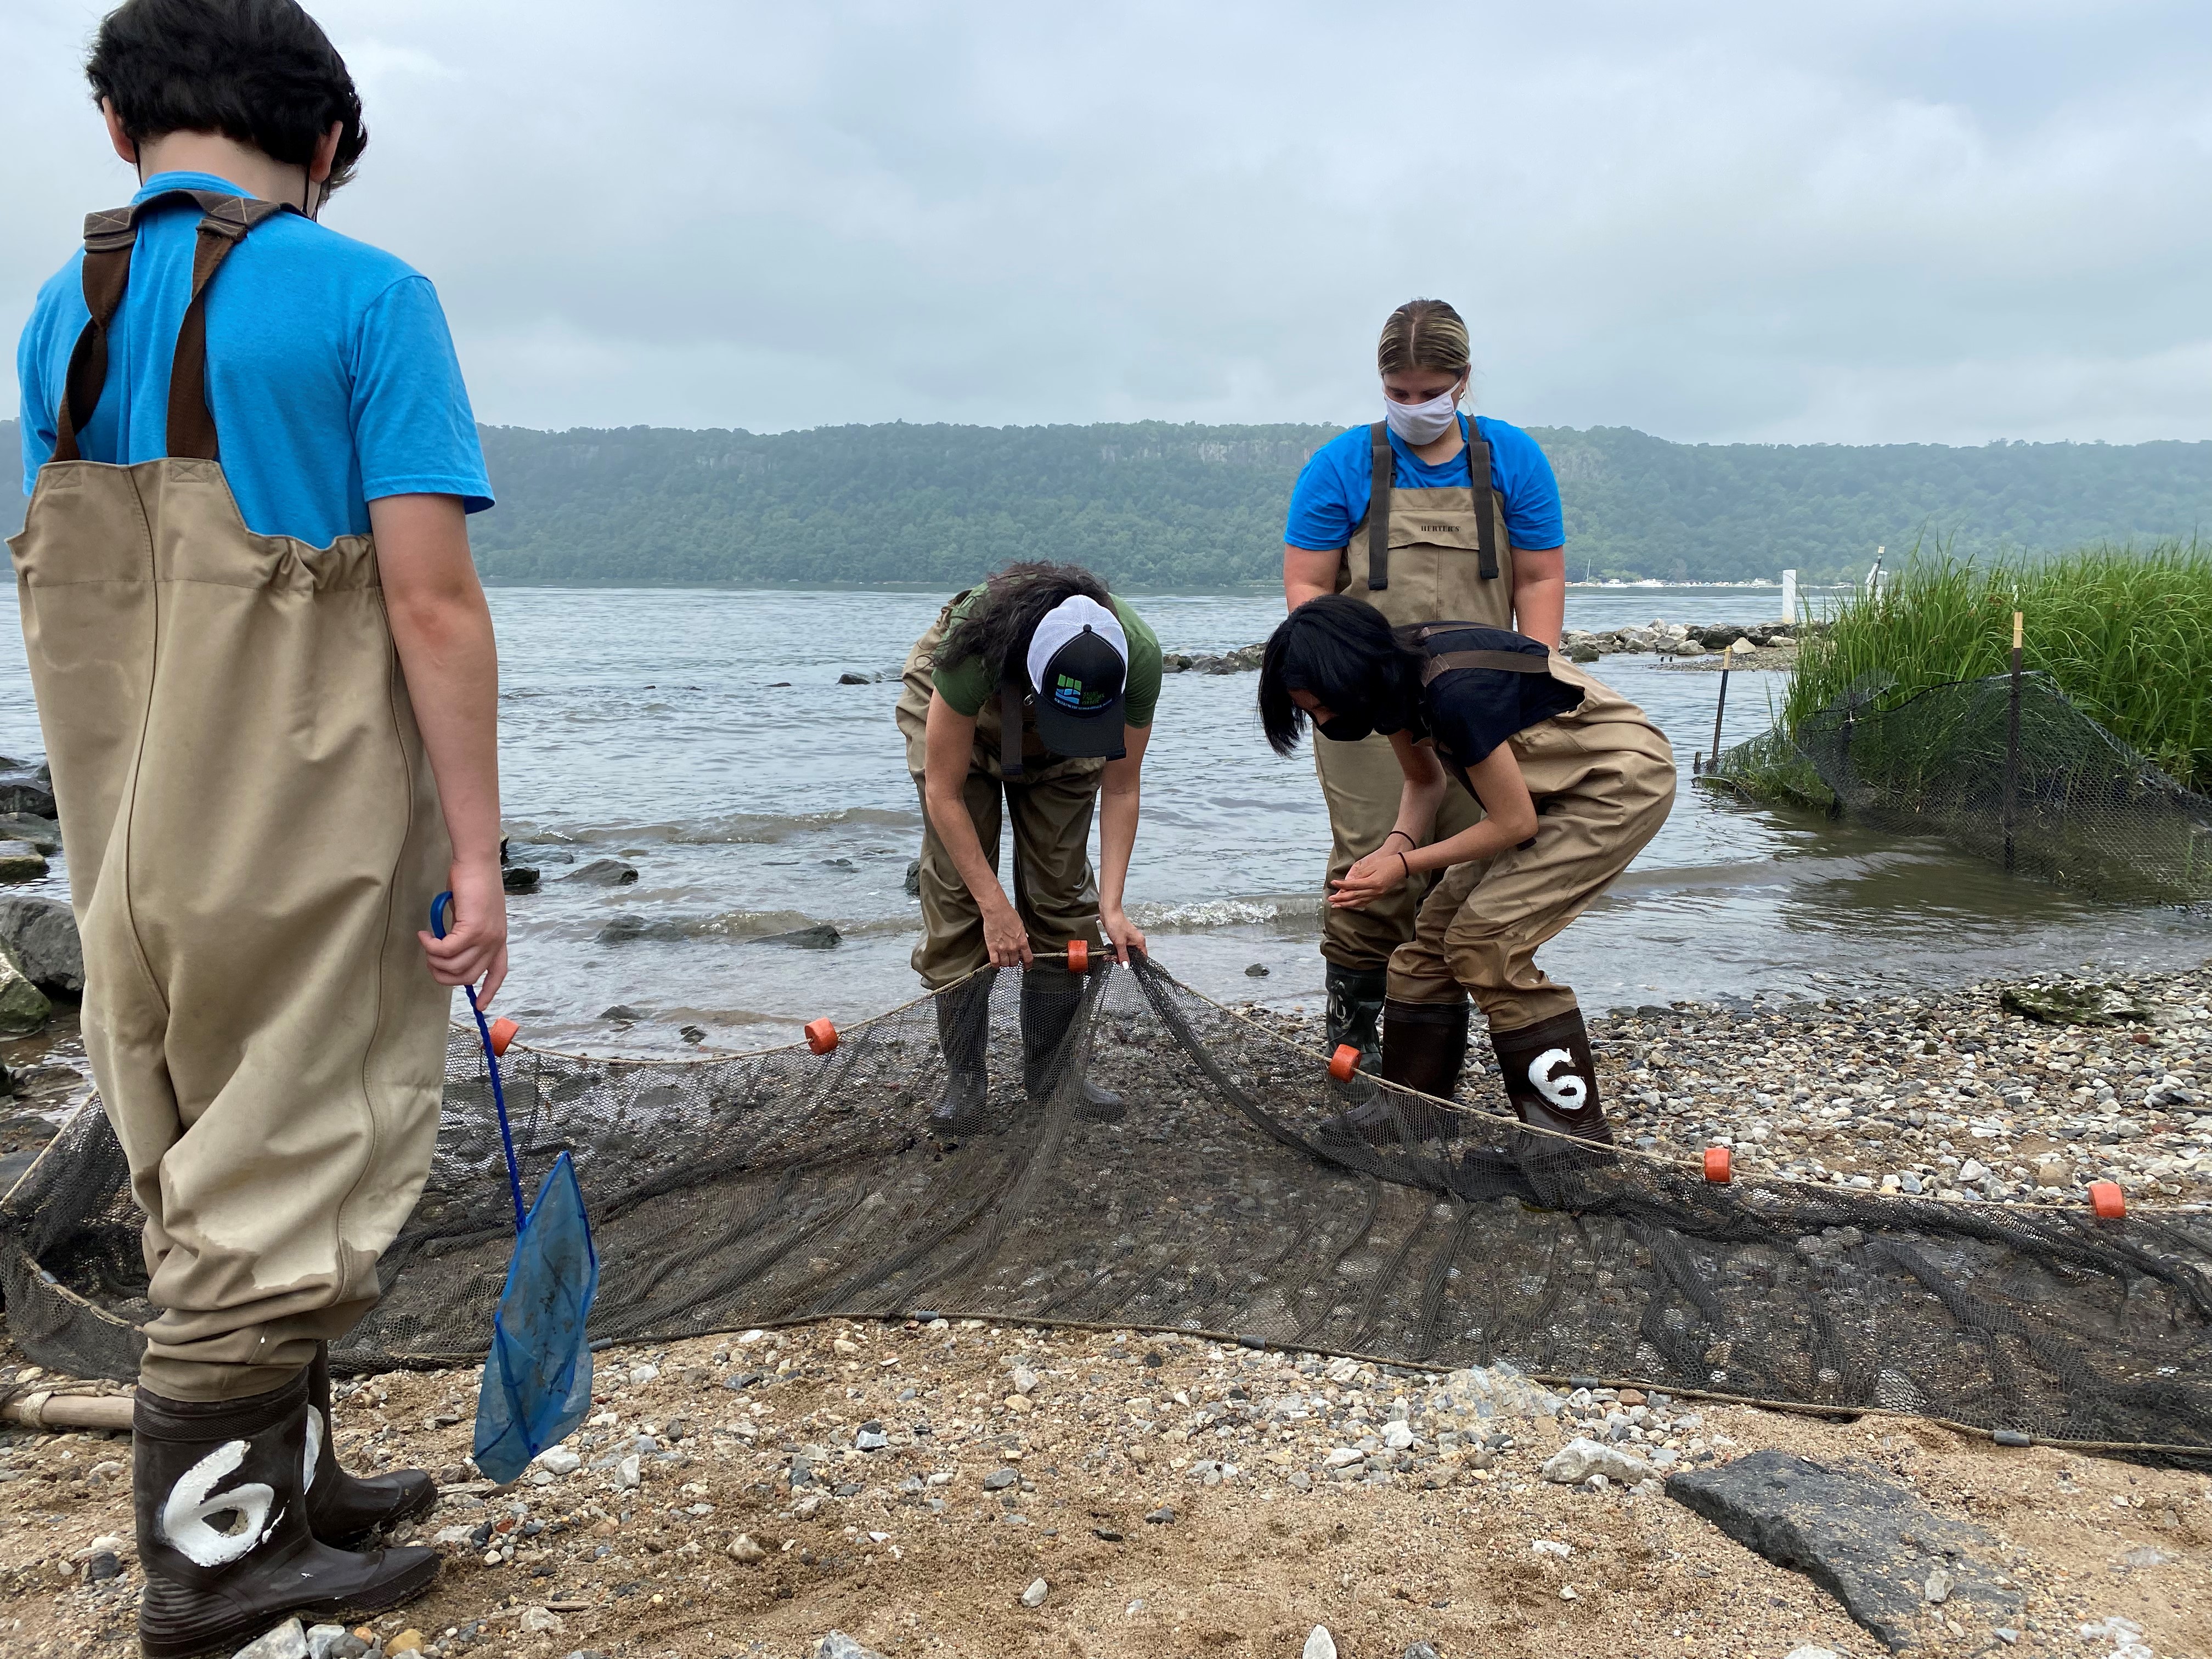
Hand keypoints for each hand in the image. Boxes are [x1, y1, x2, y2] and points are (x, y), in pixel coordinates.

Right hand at [419, 858, 509, 1005]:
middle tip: (430, 958)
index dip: (488, 991)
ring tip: (427, 943)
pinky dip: (430, 946)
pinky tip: (424, 934)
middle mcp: (495, 942)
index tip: (479, 1006)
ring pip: (454, 966)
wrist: (476, 863)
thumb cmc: (472, 883)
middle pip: (467, 977)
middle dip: (443, 974)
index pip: (498, 973)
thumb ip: (465, 934)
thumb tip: (449, 949)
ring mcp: (486, 937)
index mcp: (499, 940)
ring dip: (434, 960)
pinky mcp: (473, 929)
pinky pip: (445, 950)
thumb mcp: (471, 915)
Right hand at [982, 898, 1034, 968]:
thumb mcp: (1021, 926)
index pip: (1028, 958)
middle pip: (1015, 962)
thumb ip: (1022, 936)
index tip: (1027, 966)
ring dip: (1005, 963)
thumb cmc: (1008, 915)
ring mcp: (1002, 948)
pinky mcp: (992, 948)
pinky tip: (996, 963)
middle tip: (1012, 959)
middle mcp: (1013, 947)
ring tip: (1004, 959)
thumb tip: (1024, 940)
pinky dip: (996, 965)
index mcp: (1022, 941)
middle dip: (1014, 962)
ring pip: (1005, 964)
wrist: (997, 911)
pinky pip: (994, 962)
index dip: (1028, 964)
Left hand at [1101, 907, 1147, 964]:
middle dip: (1122, 959)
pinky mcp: (1122, 937)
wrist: (1109, 913)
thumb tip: (1126, 966)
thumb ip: (1123, 955)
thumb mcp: (1119, 943)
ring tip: (1109, 956)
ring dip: (1116, 955)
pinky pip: (1120, 948)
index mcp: (1139, 941)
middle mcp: (1136, 940)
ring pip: (1125, 952)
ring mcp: (1129, 939)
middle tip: (1114, 960)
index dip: (1135, 962)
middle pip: (1132, 955)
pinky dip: (1115, 950)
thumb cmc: (1116, 923)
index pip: (1142, 956)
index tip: (1127, 966)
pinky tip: (1109, 952)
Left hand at [1328, 847, 1409, 910]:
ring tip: (1337, 905)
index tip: (1333, 883)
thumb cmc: (1387, 863)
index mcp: (1373, 882)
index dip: (1342, 885)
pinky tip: (1350, 905)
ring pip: (1359, 901)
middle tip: (1331, 900)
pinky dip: (1356, 904)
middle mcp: (1375, 891)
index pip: (1353, 885)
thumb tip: (1348, 881)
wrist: (1402, 866)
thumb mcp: (1372, 866)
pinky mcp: (1379, 895)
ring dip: (1347, 904)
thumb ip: (1359, 874)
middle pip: (1354, 896)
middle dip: (1341, 898)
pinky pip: (1365, 902)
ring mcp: (1377, 894)